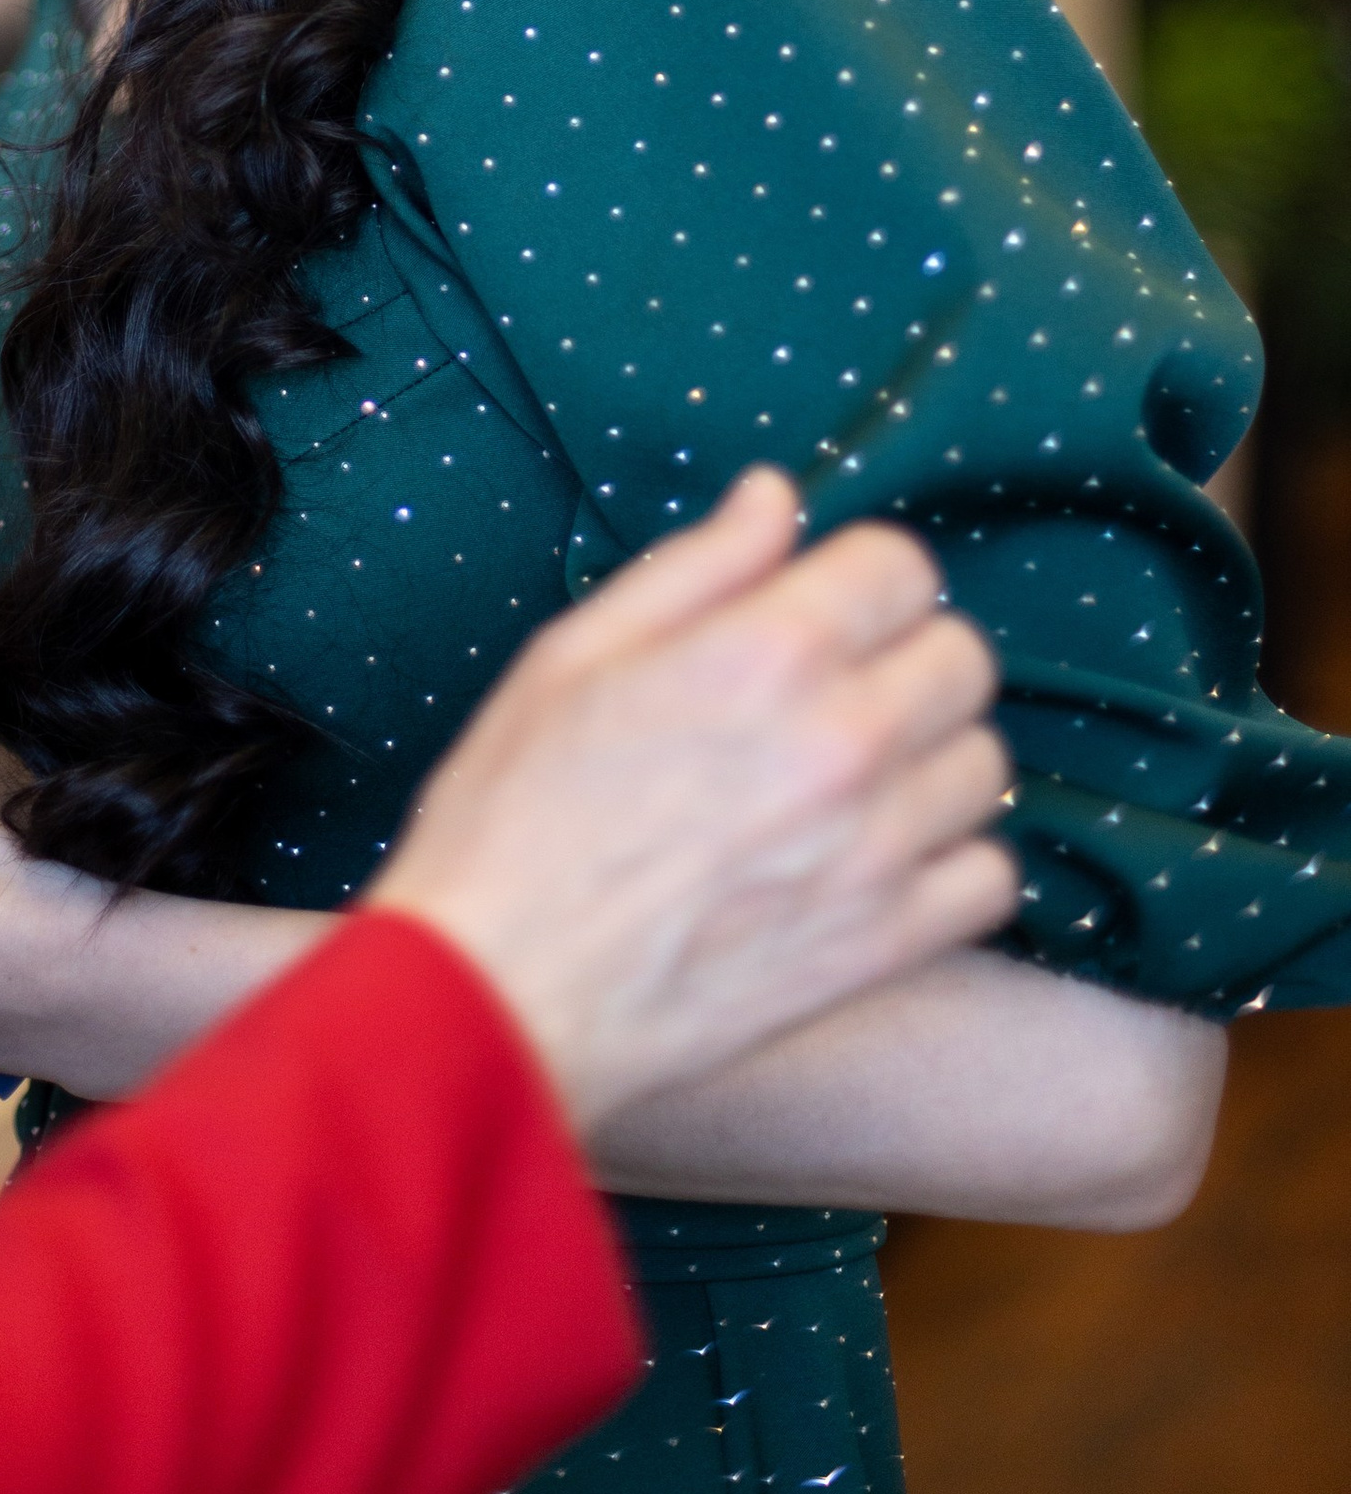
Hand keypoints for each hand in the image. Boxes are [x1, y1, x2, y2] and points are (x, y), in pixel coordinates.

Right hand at [369, 468, 1015, 1133]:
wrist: (502, 996)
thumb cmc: (515, 815)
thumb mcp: (574, 653)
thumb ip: (695, 566)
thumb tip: (777, 497)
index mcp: (764, 652)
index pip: (903, 565)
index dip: (858, 573)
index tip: (821, 602)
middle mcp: (843, 741)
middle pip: (963, 657)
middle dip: (905, 652)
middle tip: (839, 685)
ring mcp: (877, 851)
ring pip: (986, 763)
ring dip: (931, 753)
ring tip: (858, 775)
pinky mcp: (887, 946)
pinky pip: (991, 878)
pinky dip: (953, 860)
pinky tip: (885, 856)